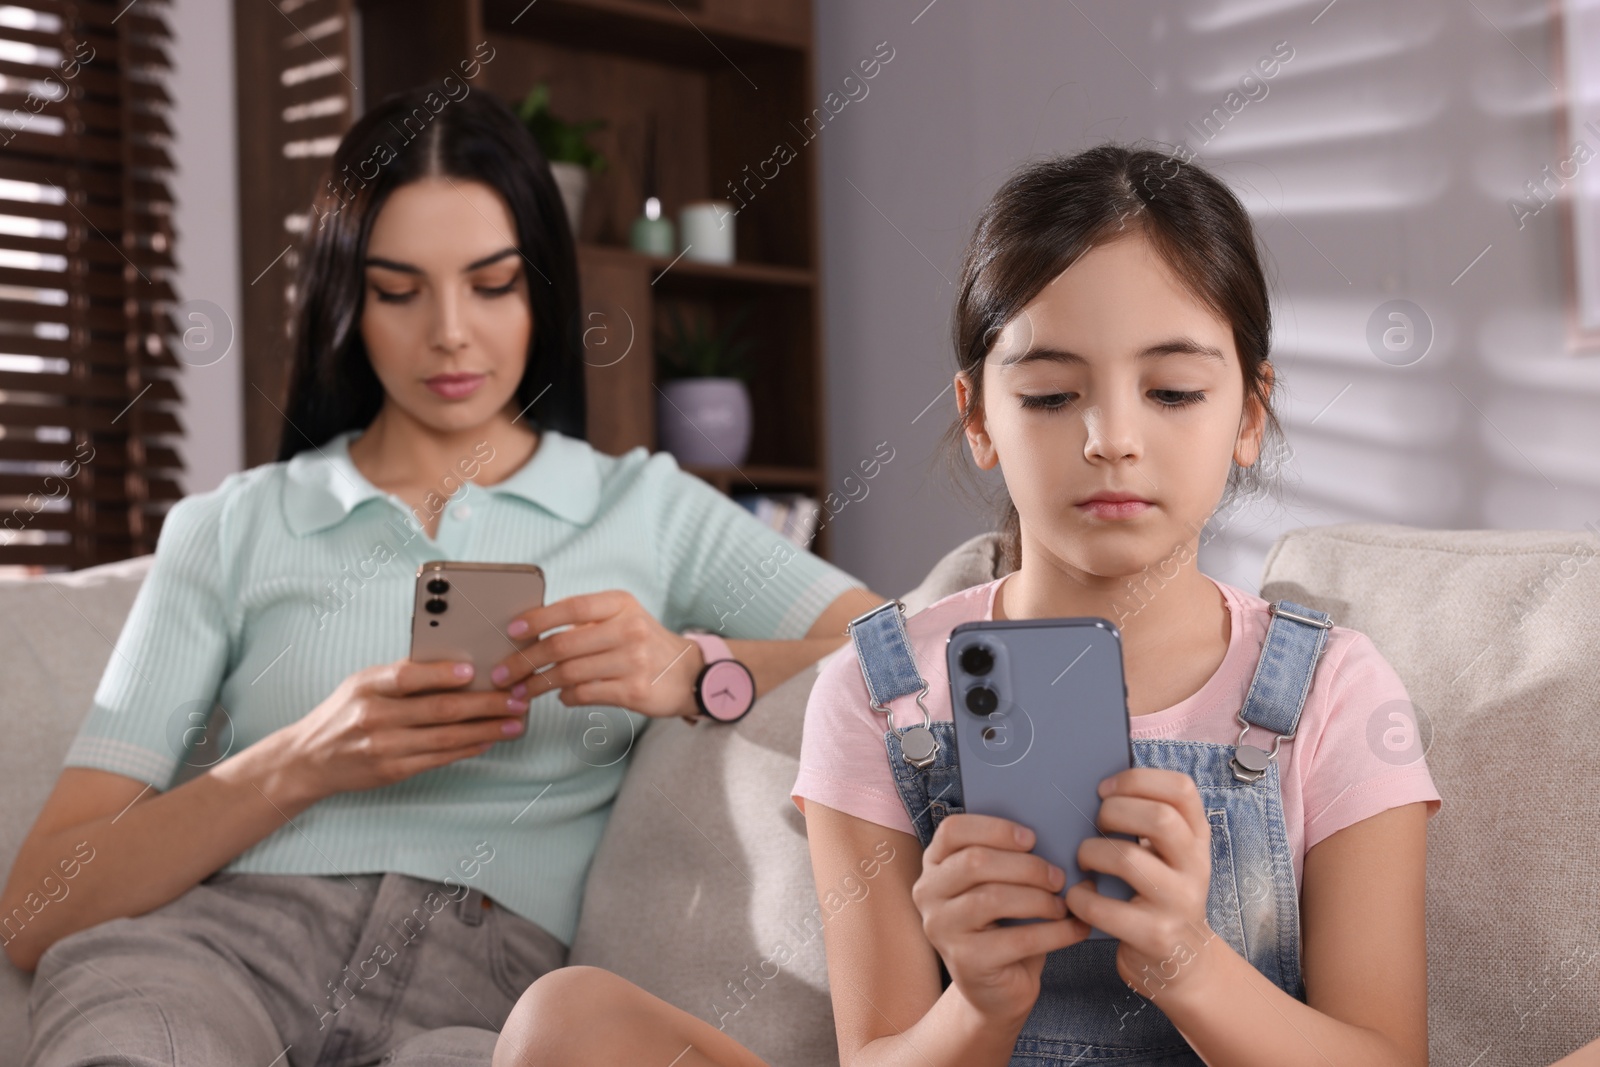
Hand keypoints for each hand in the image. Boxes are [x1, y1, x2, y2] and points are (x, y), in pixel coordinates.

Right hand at [271, 658, 531, 803]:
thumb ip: (402, 676)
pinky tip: (489, 740)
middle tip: (516, 698)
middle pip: (439, 709)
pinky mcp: (391, 771)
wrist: (308, 759)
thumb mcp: (362, 683)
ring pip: (445, 738)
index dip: (442, 674)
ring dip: (486, 730)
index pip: (408, 677)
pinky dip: (467, 749)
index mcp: (366, 685)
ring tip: (514, 722)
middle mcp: (373, 716)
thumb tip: (459, 666)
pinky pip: (438, 759)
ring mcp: (382, 747)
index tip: (475, 671)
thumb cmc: (344, 712)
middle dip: (485, 704)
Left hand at [489, 591, 703, 718]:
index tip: (511, 630)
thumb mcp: (623, 619)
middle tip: (502, 673)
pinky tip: (560, 696)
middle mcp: (629, 629)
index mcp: (621, 605)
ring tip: (521, 691)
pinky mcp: (634, 691)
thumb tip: (530, 633)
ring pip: (569, 673)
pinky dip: (565, 696)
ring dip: (537, 684)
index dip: (538, 619)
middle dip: (525, 661)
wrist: (690, 674)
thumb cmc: (644, 644)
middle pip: (563, 645)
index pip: (572, 607)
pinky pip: (584, 694)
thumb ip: (585, 622)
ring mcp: (633, 661)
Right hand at [912, 813, 1091, 1027]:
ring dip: (1039, 898)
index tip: (1031, 838)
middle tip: (1058, 877)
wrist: (996, 988)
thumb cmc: (1003, 925)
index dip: (995, 828)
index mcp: (935, 865)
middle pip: (975, 862)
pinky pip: (1017, 939)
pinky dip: (1055, 932)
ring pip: (993, 898)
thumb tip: (1057, 839)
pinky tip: (1075, 928)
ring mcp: (941, 929)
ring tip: (1062, 905)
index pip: (953, 831)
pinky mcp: (965, 962)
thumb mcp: (999, 886)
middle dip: (1026, 866)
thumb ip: (1010, 861)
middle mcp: (928, 894)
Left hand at [1066, 768, 1219, 1003]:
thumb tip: (1098, 788)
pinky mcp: (1155, 936)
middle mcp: (1195, 867)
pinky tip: (1080, 896)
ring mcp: (1178, 903)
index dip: (1137, 779)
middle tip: (1097, 825)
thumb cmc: (1161, 897)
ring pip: (1128, 859)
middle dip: (1114, 812)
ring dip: (1091, 853)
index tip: (1105, 789)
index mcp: (1197, 838)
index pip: (1181, 790)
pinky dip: (1081, 898)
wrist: (1184, 965)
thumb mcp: (1170, 856)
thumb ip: (1149, 823)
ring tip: (1084, 860)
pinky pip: (1105, 908)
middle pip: (1159, 818)